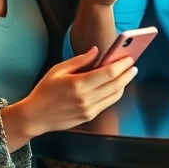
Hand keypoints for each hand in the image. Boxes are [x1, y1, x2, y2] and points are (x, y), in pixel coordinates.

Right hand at [12, 49, 136, 137]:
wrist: (35, 116)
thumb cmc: (44, 91)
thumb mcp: (58, 70)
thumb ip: (79, 60)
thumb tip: (96, 51)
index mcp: (77, 84)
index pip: (107, 73)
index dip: (121, 65)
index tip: (129, 58)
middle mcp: (85, 98)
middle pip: (115, 84)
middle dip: (127, 73)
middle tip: (133, 65)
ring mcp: (88, 109)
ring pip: (115, 95)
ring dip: (124, 83)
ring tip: (128, 73)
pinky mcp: (89, 116)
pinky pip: (108, 103)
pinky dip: (116, 93)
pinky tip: (117, 85)